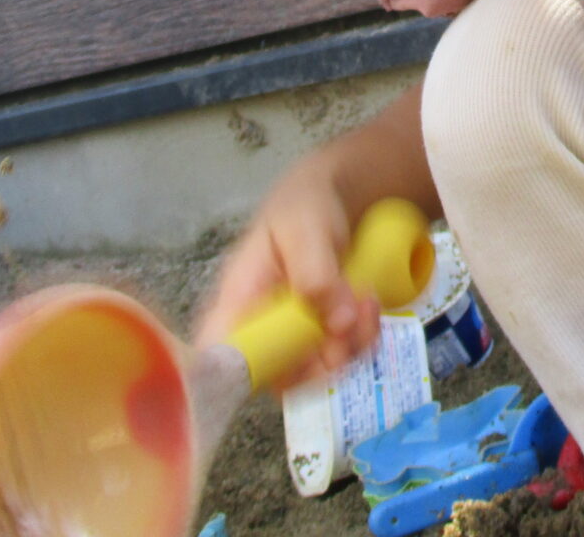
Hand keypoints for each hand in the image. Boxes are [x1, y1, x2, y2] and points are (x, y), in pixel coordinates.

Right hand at [192, 157, 381, 388]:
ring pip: (315, 375)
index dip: (235, 381)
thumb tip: (337, 325)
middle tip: (351, 321)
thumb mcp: (305, 228)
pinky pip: (339, 360)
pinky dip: (362, 340)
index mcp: (235, 301)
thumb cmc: (302, 209)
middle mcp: (255, 331)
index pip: (215, 357)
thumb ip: (315, 272)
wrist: (328, 202)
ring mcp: (287, 341)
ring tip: (366, 301)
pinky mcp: (315, 342)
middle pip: (276, 380)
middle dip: (323, 361)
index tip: (289, 367)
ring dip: (351, 346)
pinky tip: (369, 306)